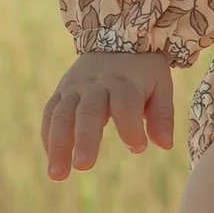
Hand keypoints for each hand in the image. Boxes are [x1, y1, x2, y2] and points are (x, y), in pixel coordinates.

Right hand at [44, 47, 174, 176]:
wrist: (114, 37)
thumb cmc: (143, 71)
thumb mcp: (161, 85)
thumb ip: (162, 115)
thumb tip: (165, 145)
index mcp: (125, 81)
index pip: (126, 104)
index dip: (131, 127)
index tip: (138, 147)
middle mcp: (96, 84)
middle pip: (89, 111)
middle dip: (85, 139)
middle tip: (84, 166)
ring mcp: (74, 88)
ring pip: (61, 115)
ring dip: (58, 145)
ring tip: (57, 175)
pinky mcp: (61, 92)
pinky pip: (49, 114)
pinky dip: (48, 138)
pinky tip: (53, 161)